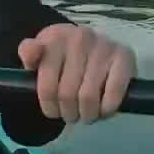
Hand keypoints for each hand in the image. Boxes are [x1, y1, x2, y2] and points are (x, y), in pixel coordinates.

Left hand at [17, 23, 136, 124]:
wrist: (92, 44)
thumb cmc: (61, 54)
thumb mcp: (39, 53)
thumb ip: (28, 53)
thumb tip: (31, 53)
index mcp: (55, 38)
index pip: (47, 86)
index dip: (49, 107)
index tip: (53, 112)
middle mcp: (80, 38)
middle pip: (67, 95)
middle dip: (68, 113)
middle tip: (71, 115)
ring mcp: (104, 46)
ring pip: (89, 97)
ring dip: (86, 114)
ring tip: (85, 115)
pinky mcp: (124, 56)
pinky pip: (114, 93)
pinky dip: (107, 109)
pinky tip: (102, 110)